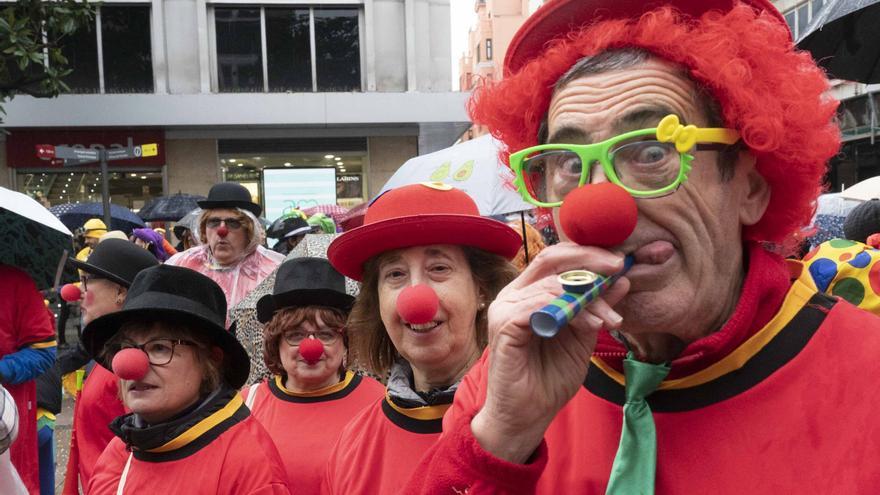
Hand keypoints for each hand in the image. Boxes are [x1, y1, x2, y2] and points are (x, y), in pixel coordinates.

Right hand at [472, 242, 629, 462]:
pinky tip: (591, 325)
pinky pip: (539, 305)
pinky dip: (571, 310)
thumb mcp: (584, 337)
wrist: (527, 416)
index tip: (623, 262)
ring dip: (588, 297)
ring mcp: (505, 307)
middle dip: (589, 260)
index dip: (589, 254)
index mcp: (529, 292)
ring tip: (610, 319)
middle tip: (619, 268)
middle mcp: (513, 294)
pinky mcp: (503, 325)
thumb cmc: (550, 378)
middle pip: (551, 259)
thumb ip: (597, 307)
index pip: (557, 258)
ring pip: (552, 284)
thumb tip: (622, 279)